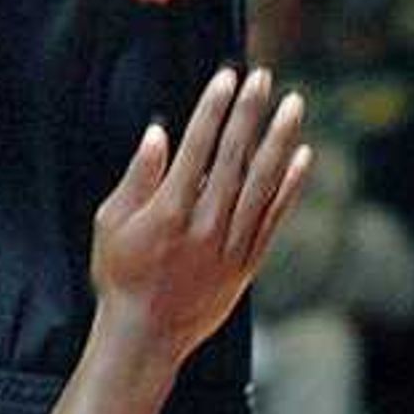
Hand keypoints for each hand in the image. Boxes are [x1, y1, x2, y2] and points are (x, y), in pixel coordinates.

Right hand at [91, 68, 309, 366]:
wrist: (146, 336)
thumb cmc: (120, 276)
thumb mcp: (110, 223)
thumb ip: (137, 178)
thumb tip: (157, 134)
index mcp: (169, 210)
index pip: (197, 146)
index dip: (213, 108)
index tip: (227, 77)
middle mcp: (206, 224)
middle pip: (234, 157)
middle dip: (249, 113)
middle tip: (264, 78)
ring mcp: (231, 244)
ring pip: (262, 182)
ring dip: (279, 140)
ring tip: (294, 105)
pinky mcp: (248, 262)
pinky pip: (275, 216)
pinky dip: (291, 185)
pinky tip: (303, 156)